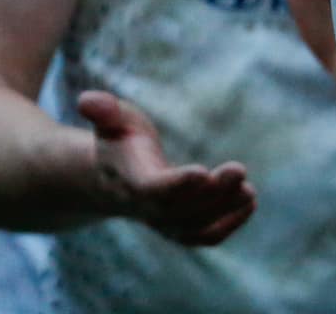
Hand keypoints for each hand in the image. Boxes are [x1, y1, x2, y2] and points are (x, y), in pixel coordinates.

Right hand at [77, 90, 255, 244]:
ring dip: (224, 210)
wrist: (112, 180)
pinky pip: (203, 237)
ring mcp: (163, 223)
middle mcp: (146, 208)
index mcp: (130, 181)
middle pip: (179, 209)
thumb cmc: (119, 142)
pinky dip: (228, 225)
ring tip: (248, 190)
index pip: (152, 189)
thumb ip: (104, 111)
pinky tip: (249, 202)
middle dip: (211, 193)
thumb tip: (86, 99)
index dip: (176, 184)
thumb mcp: (112, 121)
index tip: (202, 171)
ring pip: (194, 227)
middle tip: (238, 170)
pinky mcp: (179, 229)